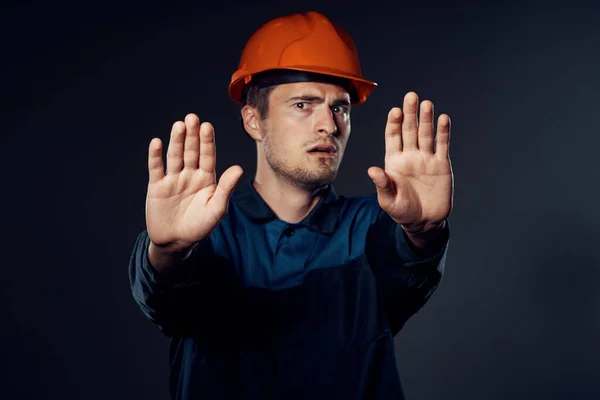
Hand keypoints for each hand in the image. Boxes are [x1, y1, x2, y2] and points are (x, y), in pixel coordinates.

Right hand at [146, 113, 242, 252]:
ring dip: (176, 141)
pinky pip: (156, 168)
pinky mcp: (157, 186)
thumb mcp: (216, 209)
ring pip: (175, 156)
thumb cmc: (200, 227)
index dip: (207, 141)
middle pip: (191, 151)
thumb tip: (238, 168)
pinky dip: (155, 156)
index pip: (207, 156)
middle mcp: (190, 175)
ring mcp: (173, 179)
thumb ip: (225, 189)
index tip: (207, 126)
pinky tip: (156, 143)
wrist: (176, 242)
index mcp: (207, 179)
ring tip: (179, 125)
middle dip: (192, 135)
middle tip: (192, 118)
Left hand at [368, 92, 452, 232]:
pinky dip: (443, 132)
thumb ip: (382, 185)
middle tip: (411, 96)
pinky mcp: (441, 164)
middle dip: (410, 113)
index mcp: (394, 161)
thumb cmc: (402, 212)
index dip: (394, 123)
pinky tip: (443, 119)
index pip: (392, 137)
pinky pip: (442, 145)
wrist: (424, 222)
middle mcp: (410, 155)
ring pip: (426, 134)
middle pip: (410, 130)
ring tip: (426, 104)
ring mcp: (426, 158)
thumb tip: (372, 170)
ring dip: (426, 119)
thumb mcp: (388, 201)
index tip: (395, 111)